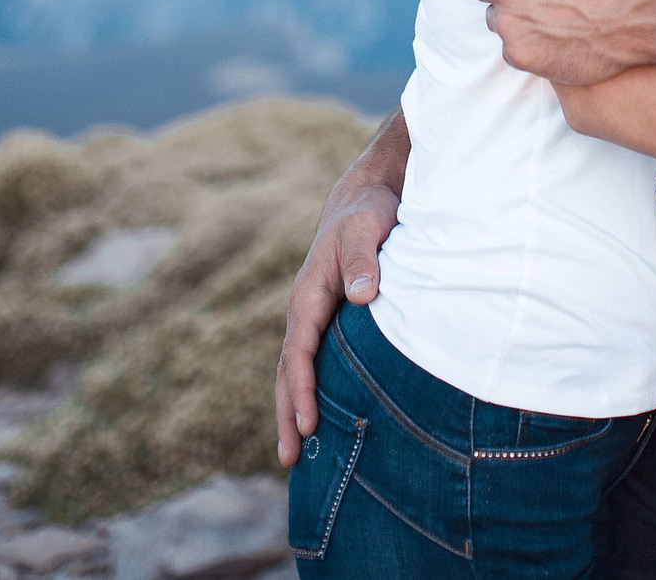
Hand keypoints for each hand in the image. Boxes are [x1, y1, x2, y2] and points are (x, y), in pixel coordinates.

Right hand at [273, 172, 399, 464]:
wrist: (367, 195)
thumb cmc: (368, 212)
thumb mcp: (367, 227)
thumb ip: (364, 258)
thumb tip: (363, 295)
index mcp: (308, 295)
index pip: (298, 352)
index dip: (301, 389)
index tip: (308, 423)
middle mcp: (304, 310)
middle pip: (288, 371)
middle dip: (287, 414)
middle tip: (289, 458)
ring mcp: (315, 317)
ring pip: (297, 370)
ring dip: (294, 410)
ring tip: (294, 454)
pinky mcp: (331, 320)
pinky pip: (315, 362)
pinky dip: (311, 392)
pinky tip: (321, 419)